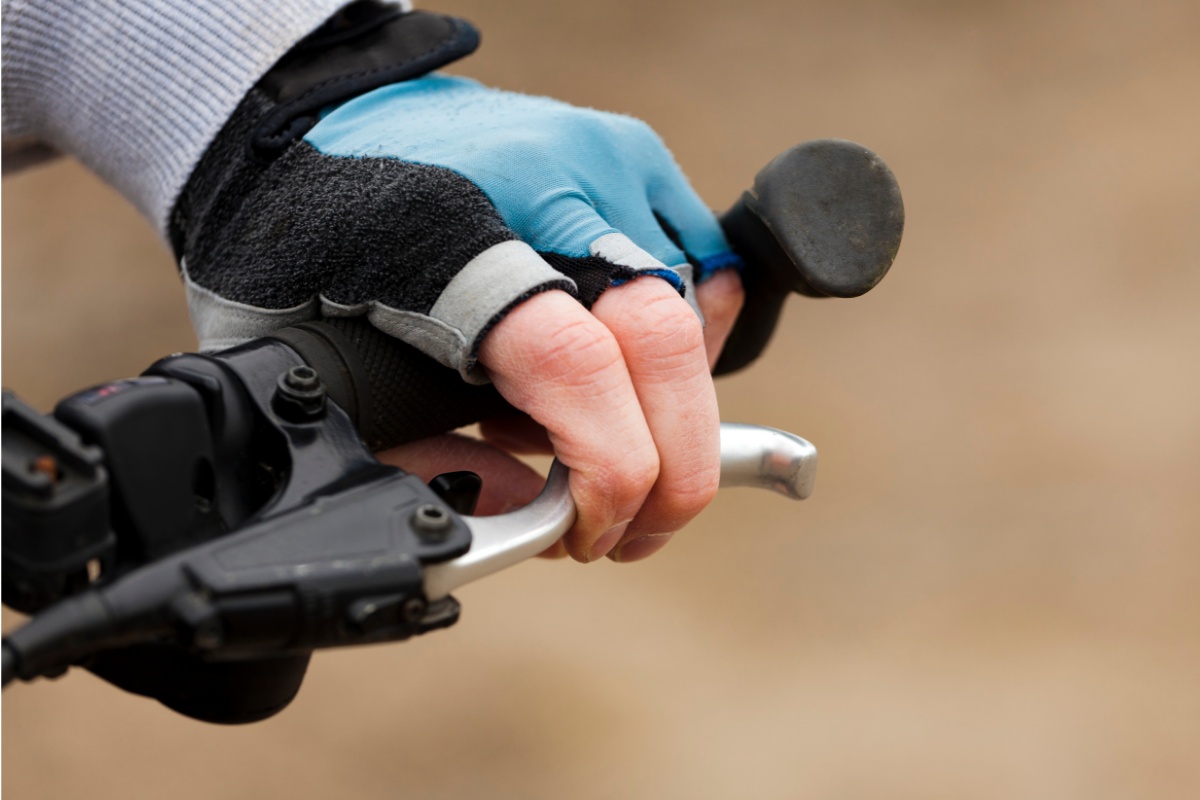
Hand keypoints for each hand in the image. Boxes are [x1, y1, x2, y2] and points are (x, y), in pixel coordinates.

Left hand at [175, 72, 744, 562]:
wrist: (321, 119)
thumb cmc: (299, 235)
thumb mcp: (317, 364)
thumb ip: (415, 457)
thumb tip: (527, 515)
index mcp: (442, 238)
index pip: (575, 365)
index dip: (610, 470)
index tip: (587, 529)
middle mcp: (541, 185)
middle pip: (665, 342)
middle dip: (676, 467)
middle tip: (630, 529)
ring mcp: (596, 161)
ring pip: (694, 314)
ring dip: (673, 411)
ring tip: (604, 447)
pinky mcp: (629, 153)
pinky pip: (701, 267)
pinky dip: (685, 339)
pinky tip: (632, 375)